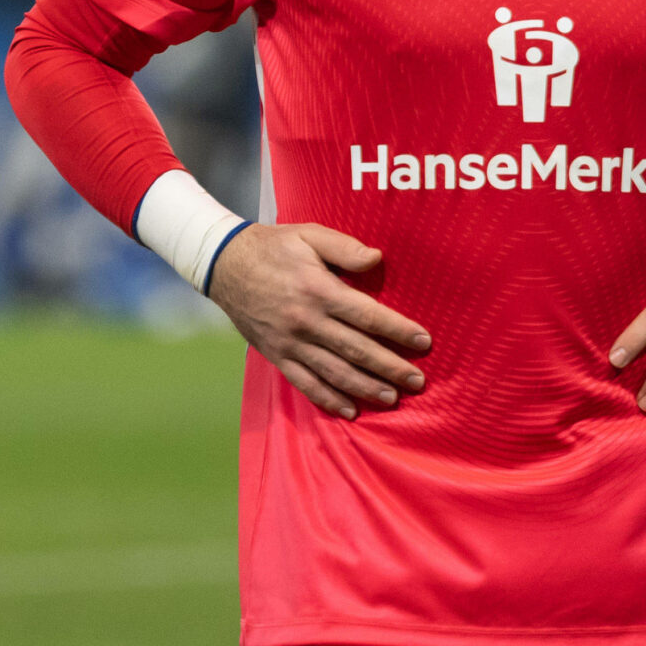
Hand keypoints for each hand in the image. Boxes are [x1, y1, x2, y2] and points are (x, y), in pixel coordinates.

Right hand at [205, 223, 429, 420]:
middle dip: (391, 367)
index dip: (398, 330)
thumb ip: (344, 247)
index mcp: (319, 289)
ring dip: (366, 388)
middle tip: (417, 381)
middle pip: (357, 350)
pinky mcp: (276, 354)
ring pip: (334, 372)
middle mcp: (306, 321)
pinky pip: (305, 383)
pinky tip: (350, 410)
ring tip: (392, 398)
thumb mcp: (308, 235)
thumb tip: (378, 259)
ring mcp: (290, 342)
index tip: (423, 341)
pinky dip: (328, 399)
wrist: (223, 264)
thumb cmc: (273, 246)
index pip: (368, 315)